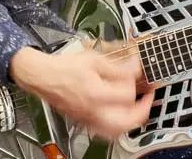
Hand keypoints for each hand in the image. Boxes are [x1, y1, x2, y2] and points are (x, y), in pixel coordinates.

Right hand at [9, 46, 154, 139]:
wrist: (43, 76)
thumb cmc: (64, 67)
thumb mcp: (94, 60)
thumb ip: (117, 67)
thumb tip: (135, 68)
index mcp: (96, 94)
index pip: (127, 94)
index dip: (136, 82)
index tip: (139, 73)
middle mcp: (92, 110)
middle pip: (125, 122)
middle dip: (142, 110)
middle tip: (149, 97)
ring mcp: (88, 118)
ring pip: (116, 131)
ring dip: (131, 121)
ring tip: (139, 108)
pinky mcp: (84, 121)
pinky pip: (105, 132)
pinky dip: (118, 127)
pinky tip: (122, 116)